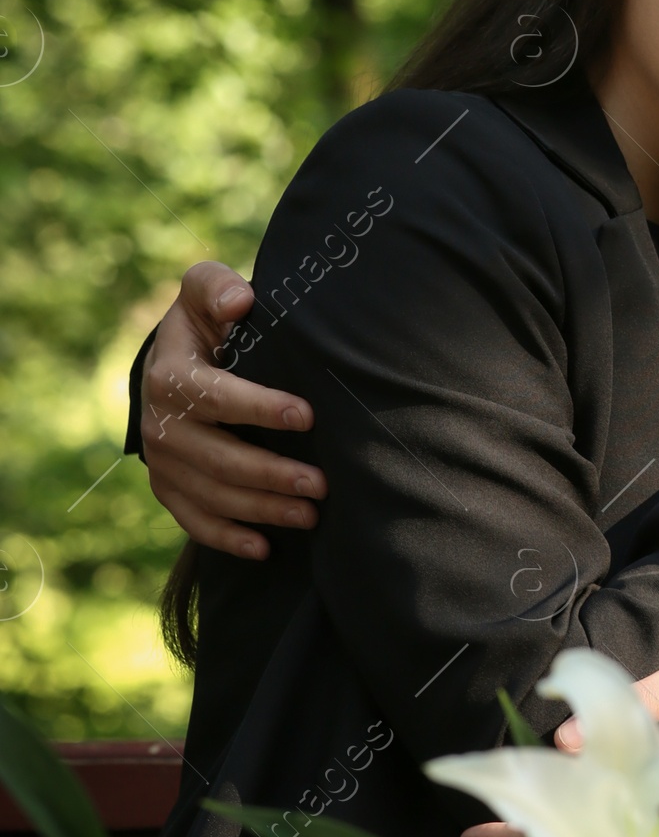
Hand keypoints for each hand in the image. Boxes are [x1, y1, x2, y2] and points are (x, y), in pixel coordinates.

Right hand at [141, 262, 325, 560]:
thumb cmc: (204, 324)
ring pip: (212, 496)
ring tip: (310, 515)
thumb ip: (216, 287)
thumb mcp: (204, 291)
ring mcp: (163, 462)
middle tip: (321, 484)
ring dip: (261, 510)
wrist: (173, 361)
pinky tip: (265, 549)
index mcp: (170, 377)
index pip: (216, 397)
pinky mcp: (168, 487)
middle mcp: (159, 425)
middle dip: (271, 474)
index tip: (307, 416)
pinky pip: (194, 521)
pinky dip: (227, 538)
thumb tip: (240, 302)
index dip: (260, 408)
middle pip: (218, 459)